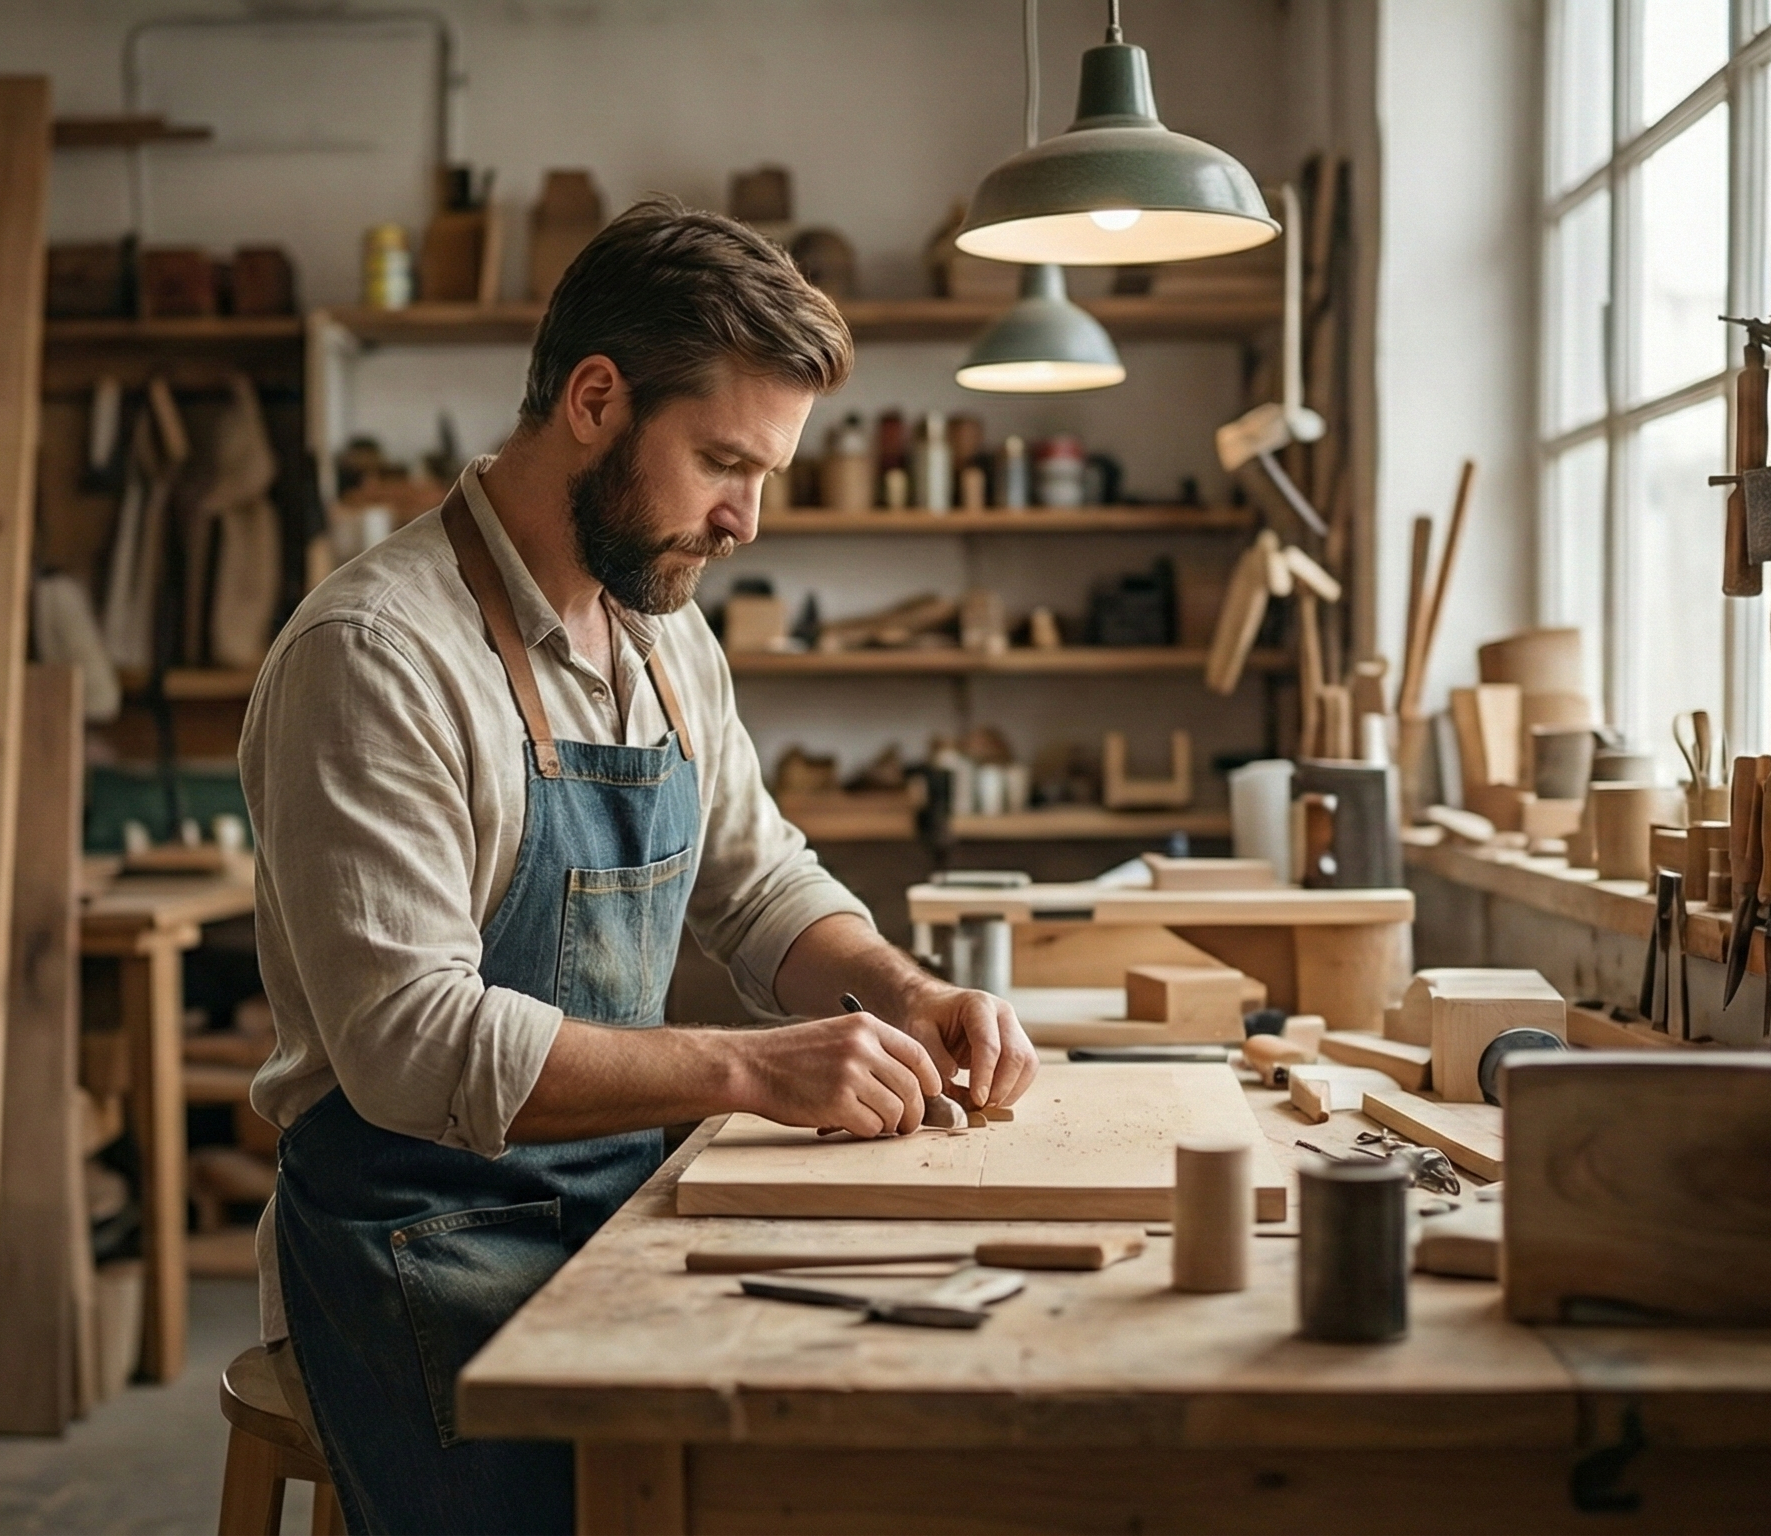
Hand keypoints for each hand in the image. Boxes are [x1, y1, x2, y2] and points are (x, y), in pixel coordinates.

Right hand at [736, 1010, 940, 1137]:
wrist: (751, 1066)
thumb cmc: (792, 1057)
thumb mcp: (836, 1035)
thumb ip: (871, 1051)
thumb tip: (910, 1082)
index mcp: (865, 1026)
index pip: (916, 1054)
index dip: (930, 1079)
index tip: (931, 1094)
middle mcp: (861, 1047)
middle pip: (911, 1087)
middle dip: (914, 1112)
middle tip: (906, 1124)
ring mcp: (850, 1075)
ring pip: (896, 1110)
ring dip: (890, 1125)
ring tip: (875, 1124)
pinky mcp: (837, 1103)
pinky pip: (872, 1127)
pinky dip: (867, 1132)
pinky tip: (851, 1125)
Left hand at [890, 985, 1038, 1108]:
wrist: (935, 1006)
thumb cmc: (926, 1018)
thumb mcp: (918, 1032)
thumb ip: (933, 1056)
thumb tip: (952, 1078)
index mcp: (978, 1005)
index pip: (989, 1045)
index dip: (985, 1076)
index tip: (976, 1101)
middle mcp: (1003, 1013)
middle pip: (1016, 1056)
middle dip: (1001, 1088)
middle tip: (979, 1107)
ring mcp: (1014, 1027)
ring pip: (1027, 1065)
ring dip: (1009, 1091)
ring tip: (983, 1105)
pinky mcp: (1017, 1043)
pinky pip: (1026, 1071)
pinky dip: (1011, 1090)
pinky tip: (989, 1097)